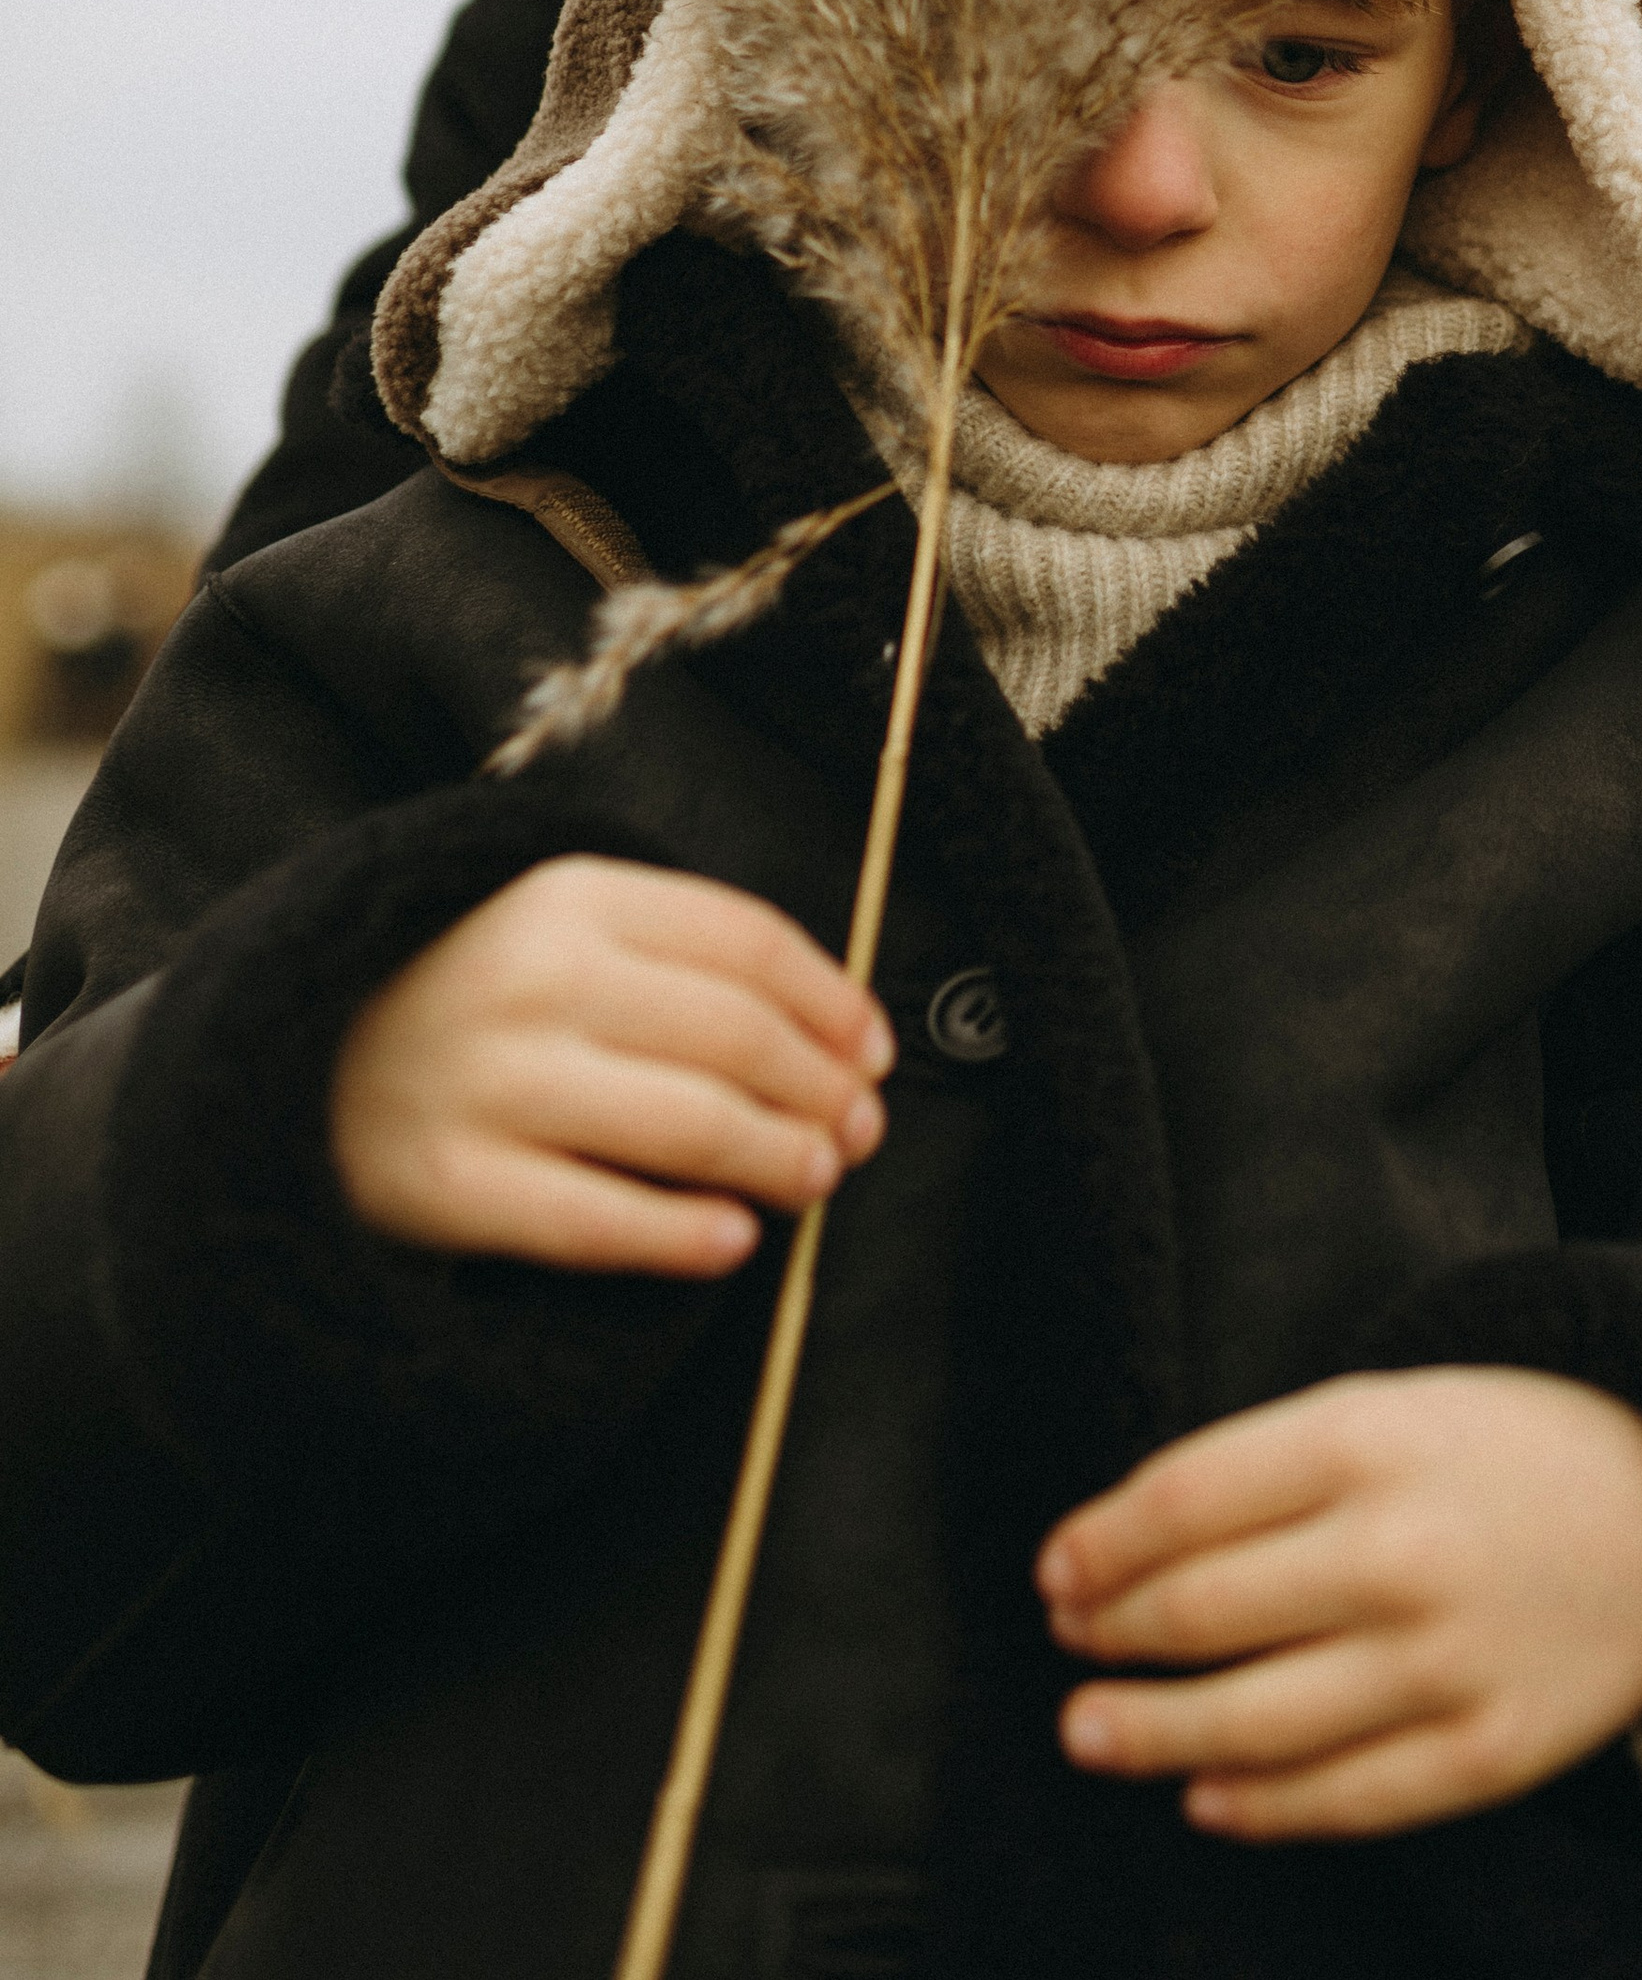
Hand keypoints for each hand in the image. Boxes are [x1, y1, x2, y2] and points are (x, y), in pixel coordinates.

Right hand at [330, 855, 890, 1275]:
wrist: (270, 1057)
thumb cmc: (455, 994)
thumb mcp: (548, 924)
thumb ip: (671, 949)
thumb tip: (832, 1024)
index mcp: (567, 897)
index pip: (745, 941)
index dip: (832, 1000)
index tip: (873, 1051)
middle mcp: (533, 980)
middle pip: (733, 1036)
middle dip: (820, 1090)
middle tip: (859, 1131)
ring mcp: (487, 1084)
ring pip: (687, 1126)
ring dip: (779, 1159)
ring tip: (815, 1179)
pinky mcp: (447, 1186)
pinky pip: (596, 1220)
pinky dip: (682, 1234)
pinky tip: (731, 1241)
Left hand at [1037, 1365, 1641, 1841]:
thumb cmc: (1504, 1450)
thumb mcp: (1390, 1407)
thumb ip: (1271, 1466)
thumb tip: (1128, 1547)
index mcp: (1365, 1440)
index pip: (1183, 1502)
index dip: (1101, 1544)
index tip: (1058, 1571)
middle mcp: (1397, 1551)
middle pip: (1204, 1612)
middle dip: (1112, 1635)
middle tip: (1069, 1645)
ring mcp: (1445, 1662)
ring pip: (1255, 1721)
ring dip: (1152, 1733)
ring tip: (1089, 1732)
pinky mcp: (1488, 1751)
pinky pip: (1346, 1797)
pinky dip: (1260, 1804)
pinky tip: (1205, 1797)